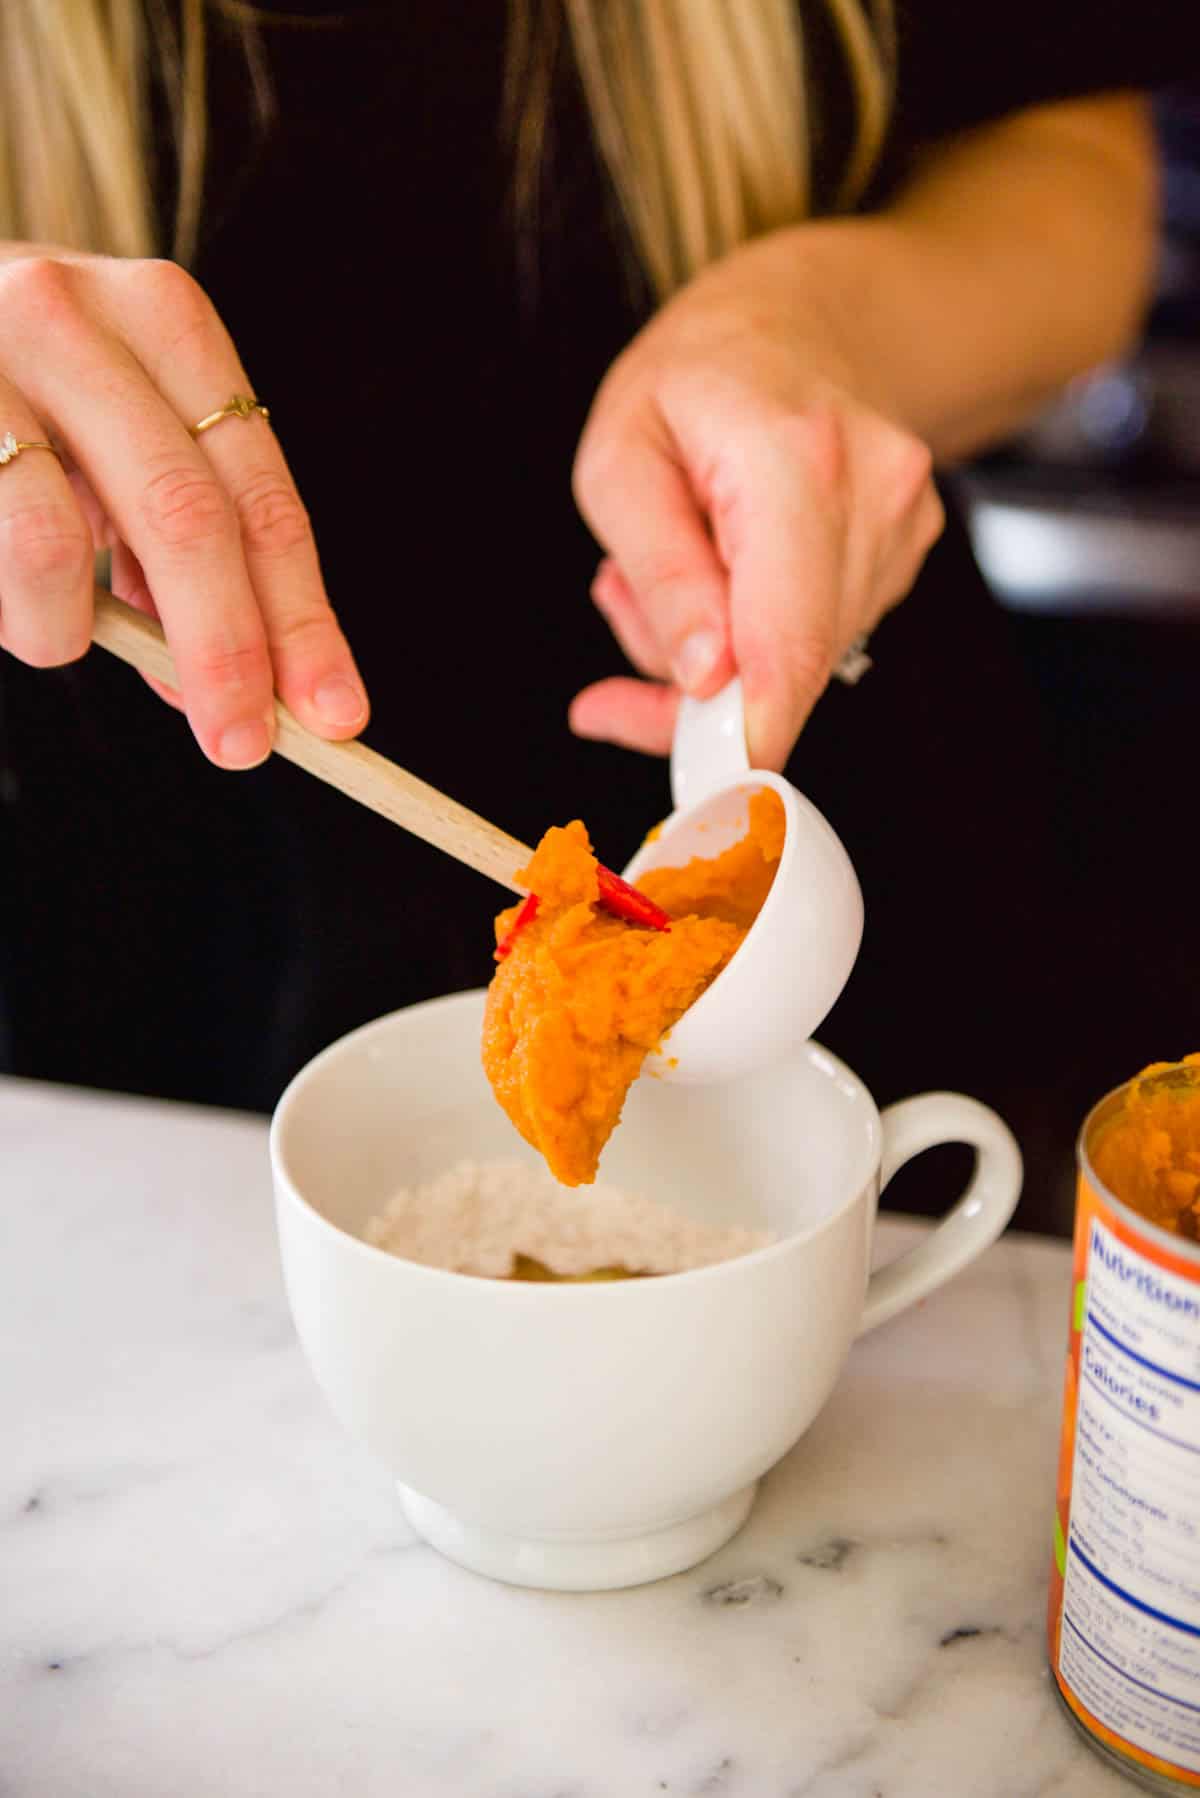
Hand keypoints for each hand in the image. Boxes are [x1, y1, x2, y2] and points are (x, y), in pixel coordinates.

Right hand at [0, 249, 366, 766]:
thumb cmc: (17, 399)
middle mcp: (75, 315)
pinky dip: (4, 612)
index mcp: (163, 319)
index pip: (260, 495)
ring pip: (50, 548)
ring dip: (61, 633)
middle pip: (186, 517)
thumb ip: (174, 549)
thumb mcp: (112, 445)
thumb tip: (224, 688)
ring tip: (48, 634)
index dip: (302, 618)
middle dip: (225, 652)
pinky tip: (3, 599)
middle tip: (241, 746)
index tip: (334, 714)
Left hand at [569, 227, 943, 769]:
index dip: (741, 739)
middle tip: (623, 611)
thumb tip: (703, 678)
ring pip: (801, 663)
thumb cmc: (697, 377)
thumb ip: (660, 575)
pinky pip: (820, 639)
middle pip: (790, 669)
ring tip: (685, 557)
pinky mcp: (908, 555)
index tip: (694, 783)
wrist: (802, 319)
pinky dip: (760, 630)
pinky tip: (732, 565)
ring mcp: (904, 528)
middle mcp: (873, 496)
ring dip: (724, 650)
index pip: (786, 645)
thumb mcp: (622, 457)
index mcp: (795, 462)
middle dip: (697, 685)